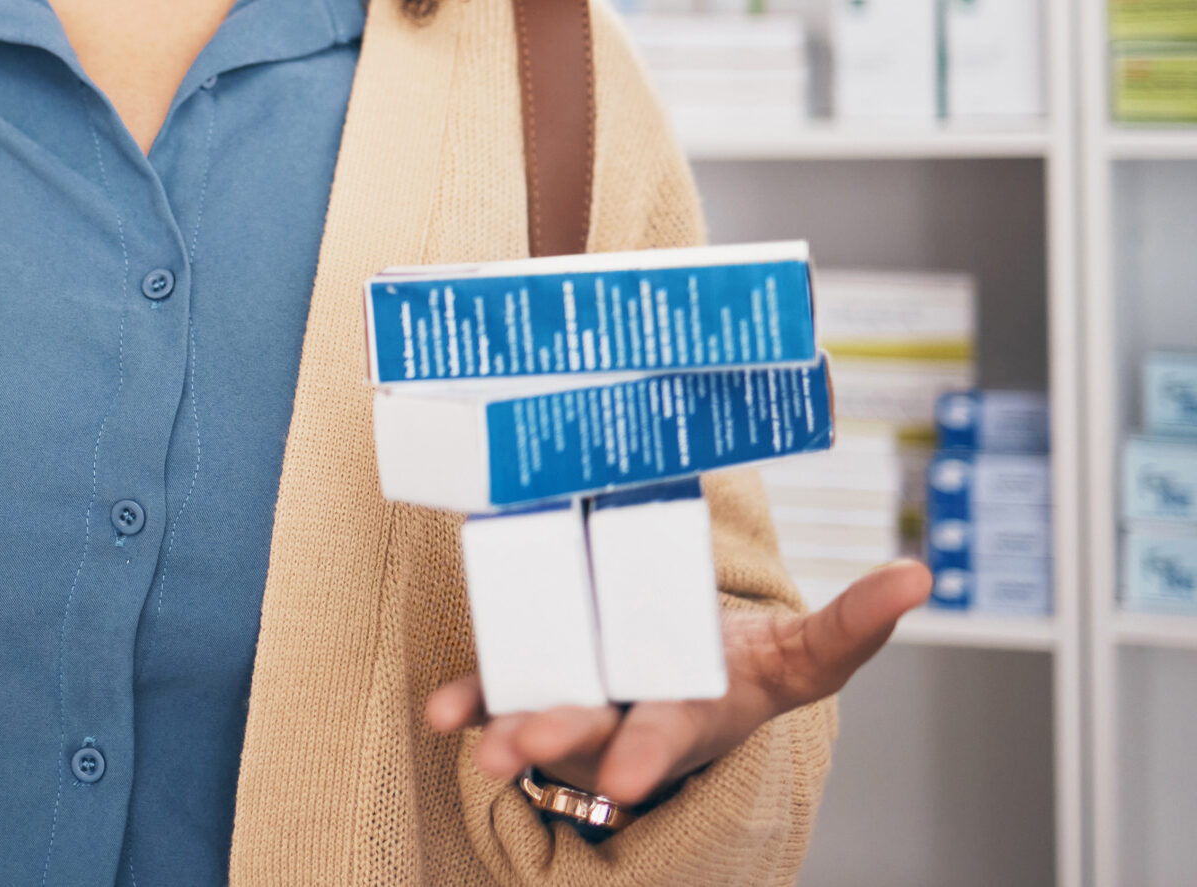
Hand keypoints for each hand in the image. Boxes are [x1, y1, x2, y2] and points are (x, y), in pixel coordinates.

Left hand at [424, 557, 931, 809]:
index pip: (668, 734)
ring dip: (504, 727)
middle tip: (516, 749)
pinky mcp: (538, 677)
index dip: (645, 757)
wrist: (690, 679)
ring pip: (538, 714)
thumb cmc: (741, 669)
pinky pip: (497, 690)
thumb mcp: (805, 652)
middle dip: (555, 739)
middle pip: (590, 729)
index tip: (619, 782)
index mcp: (693, 707)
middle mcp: (628, 712)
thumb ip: (855, 623)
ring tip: (474, 742)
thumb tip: (920, 578)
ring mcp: (580, 699)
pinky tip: (440, 712)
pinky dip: (468, 699)